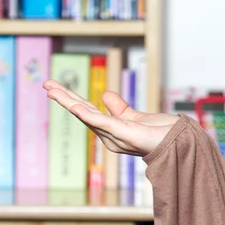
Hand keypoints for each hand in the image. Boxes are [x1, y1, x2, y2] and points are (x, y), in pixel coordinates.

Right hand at [43, 79, 179, 156]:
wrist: (179, 141)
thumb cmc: (160, 133)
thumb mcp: (135, 116)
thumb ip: (119, 108)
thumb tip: (104, 94)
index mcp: (110, 130)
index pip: (87, 111)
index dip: (71, 98)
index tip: (55, 87)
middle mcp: (109, 135)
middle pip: (82, 112)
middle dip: (64, 98)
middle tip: (46, 84)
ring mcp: (116, 136)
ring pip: (87, 115)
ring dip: (69, 101)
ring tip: (52, 89)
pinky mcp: (125, 134)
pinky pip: (104, 123)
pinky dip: (88, 115)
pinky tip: (75, 107)